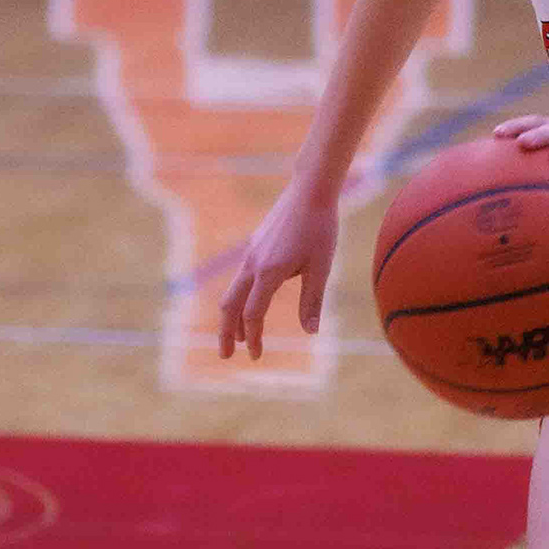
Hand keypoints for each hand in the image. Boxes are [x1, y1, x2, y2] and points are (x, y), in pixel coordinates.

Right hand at [217, 179, 339, 360]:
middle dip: (227, 332)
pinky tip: (251, 305)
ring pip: (233, 291)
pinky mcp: (255, 246)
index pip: (253, 314)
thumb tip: (310, 332)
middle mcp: (253, 263)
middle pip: (230, 305)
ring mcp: (251, 254)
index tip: (257, 357)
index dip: (254, 337)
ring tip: (237, 337)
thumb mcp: (321, 267)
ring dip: (232, 317)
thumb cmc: (321, 228)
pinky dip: (240, 298)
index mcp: (269, 272)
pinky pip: (241, 278)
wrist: (310, 191)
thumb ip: (313, 300)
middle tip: (226, 355)